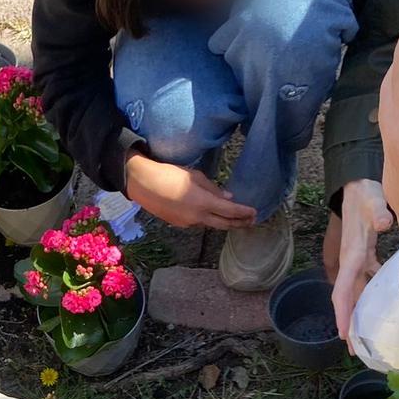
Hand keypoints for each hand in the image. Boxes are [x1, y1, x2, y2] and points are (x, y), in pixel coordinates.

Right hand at [126, 153, 255, 230]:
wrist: (143, 184)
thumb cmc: (170, 174)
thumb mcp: (195, 176)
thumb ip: (213, 189)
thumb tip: (228, 197)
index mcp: (204, 203)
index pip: (231, 211)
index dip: (244, 213)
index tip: (255, 212)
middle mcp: (198, 217)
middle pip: (224, 224)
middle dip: (239, 224)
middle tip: (250, 222)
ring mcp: (187, 223)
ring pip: (210, 224)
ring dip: (223, 221)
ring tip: (232, 218)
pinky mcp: (178, 224)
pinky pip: (198, 222)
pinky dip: (207, 219)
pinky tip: (208, 213)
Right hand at [327, 179, 392, 337]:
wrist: (357, 185)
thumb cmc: (364, 194)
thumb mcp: (372, 201)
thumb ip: (379, 210)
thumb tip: (386, 222)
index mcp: (352, 256)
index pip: (342, 291)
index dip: (342, 314)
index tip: (343, 335)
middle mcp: (351, 263)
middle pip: (347, 300)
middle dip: (349, 325)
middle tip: (355, 351)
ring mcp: (356, 261)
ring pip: (355, 293)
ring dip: (358, 314)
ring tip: (364, 337)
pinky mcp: (364, 256)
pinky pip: (365, 282)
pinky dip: (370, 296)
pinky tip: (380, 306)